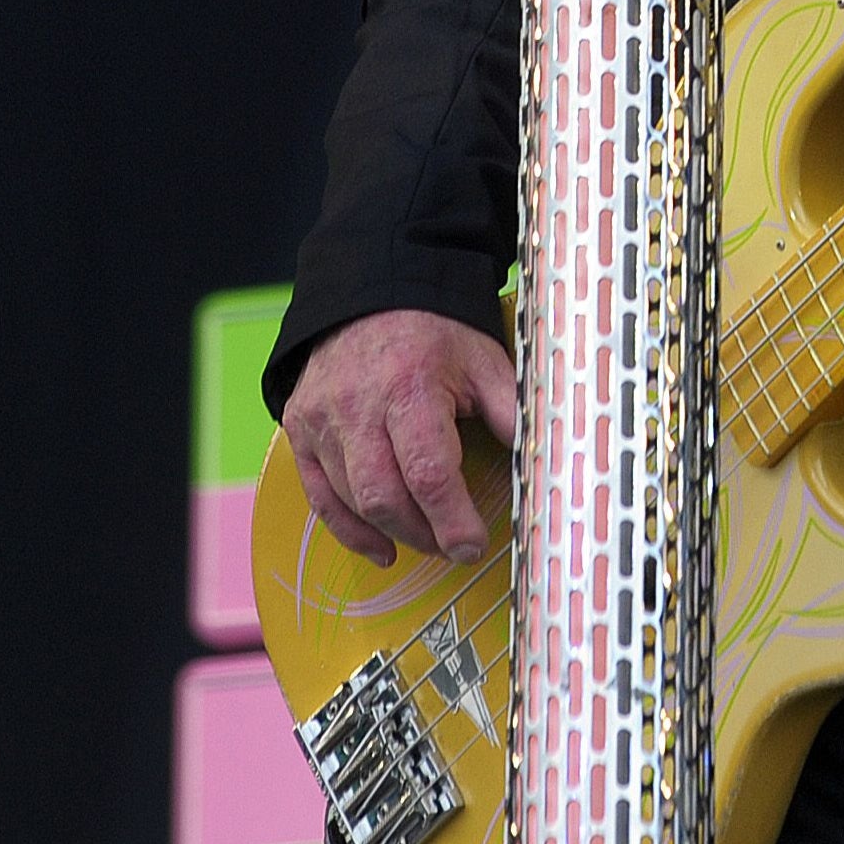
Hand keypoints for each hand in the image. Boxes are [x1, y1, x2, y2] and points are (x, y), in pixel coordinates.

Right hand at [280, 307, 517, 566]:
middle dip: (425, 533)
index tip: (473, 545)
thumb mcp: (485, 362)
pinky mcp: (301, 432)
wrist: (373, 295)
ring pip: (352, 501)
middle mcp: (357, 408)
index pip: (428, 471)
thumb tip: (542, 461)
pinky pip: (320, 497)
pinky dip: (350, 532)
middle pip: (384, 496)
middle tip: (456, 547)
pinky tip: (382, 547)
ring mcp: (322, 422)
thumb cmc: (437, 334)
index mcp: (409, 388)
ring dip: (394, 533)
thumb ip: (512, 412)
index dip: (451, 519)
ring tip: (430, 540)